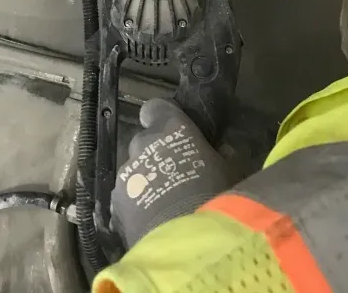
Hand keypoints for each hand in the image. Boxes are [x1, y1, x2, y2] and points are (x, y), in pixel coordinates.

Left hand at [111, 98, 228, 247]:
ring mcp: (127, 172)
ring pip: (134, 170)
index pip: (155, 107)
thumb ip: (223, 154)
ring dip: (146, 180)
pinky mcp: (116, 201)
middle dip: (156, 154)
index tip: (172, 131)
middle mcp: (143, 142)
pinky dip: (136, 204)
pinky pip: (127, 196)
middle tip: (175, 173)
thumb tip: (224, 149)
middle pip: (144, 142)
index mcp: (170, 126)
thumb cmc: (215, 194)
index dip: (162, 118)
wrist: (187, 240)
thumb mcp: (231, 170)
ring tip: (165, 203)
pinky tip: (152, 220)